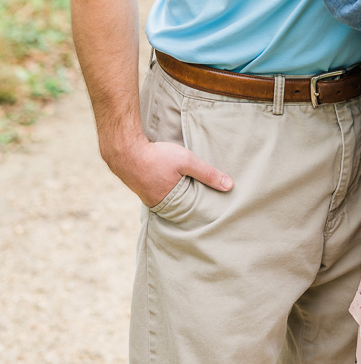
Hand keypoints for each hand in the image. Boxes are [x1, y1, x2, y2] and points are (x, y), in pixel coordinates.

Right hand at [104, 133, 233, 206]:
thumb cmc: (158, 157)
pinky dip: (169, 190)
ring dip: (180, 197)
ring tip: (191, 192)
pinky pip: (161, 194)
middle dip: (192, 205)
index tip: (216, 209)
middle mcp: (160, 206)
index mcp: (172, 204)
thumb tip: (229, 186)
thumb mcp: (187, 161)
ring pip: (171, 202)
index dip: (203, 209)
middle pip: (182, 208)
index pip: (193, 212)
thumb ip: (207, 173)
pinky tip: (173, 185)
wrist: (126, 151)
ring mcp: (150, 199)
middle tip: (207, 202)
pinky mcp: (144, 190)